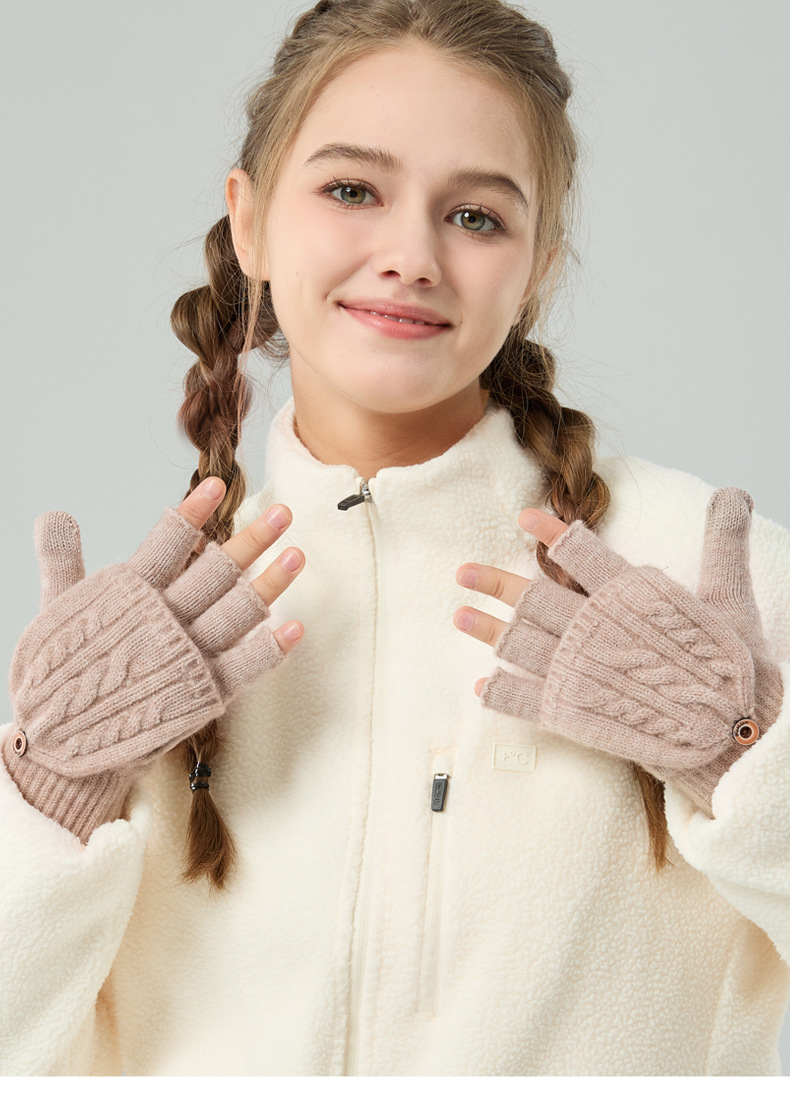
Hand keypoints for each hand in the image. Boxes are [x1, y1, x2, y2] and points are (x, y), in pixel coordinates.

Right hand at [3, 479, 305, 838]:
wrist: (61, 746)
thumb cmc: (62, 672)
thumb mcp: (56, 609)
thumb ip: (61, 560)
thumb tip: (53, 513)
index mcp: (127, 596)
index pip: (166, 542)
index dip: (193, 513)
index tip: (219, 484)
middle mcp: (162, 622)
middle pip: (214, 572)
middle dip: (251, 541)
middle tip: (284, 512)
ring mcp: (186, 659)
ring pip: (236, 613)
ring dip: (270, 584)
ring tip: (297, 554)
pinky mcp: (202, 695)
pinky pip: (244, 668)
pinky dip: (271, 649)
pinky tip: (295, 627)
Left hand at [454, 488, 782, 814]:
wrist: (731, 733)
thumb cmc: (730, 666)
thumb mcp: (728, 597)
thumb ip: (721, 544)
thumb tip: (734, 494)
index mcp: (629, 595)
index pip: (579, 553)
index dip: (550, 532)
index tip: (525, 517)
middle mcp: (594, 628)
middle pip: (532, 598)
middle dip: (493, 583)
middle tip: (462, 572)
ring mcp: (578, 670)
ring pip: (519, 643)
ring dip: (486, 630)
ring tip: (459, 616)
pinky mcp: (572, 712)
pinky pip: (524, 699)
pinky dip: (500, 692)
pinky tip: (480, 686)